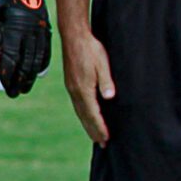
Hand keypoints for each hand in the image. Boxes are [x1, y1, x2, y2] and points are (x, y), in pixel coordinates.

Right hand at [61, 28, 114, 145]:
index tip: (106, 139)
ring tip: (95, 135)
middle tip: (102, 143)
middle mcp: (75, 91)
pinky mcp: (71, 83)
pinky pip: (77, 104)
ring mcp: (71, 88)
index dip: (100, 127)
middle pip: (85, 116)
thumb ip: (106, 81)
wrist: (73, 37)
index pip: (93, 113)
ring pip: (80, 111)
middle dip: (94, 131)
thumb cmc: (91, 49)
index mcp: (83, 88)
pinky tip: (86, 115)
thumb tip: (109, 97)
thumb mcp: (102, 64)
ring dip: (87, 124)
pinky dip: (83, 114)